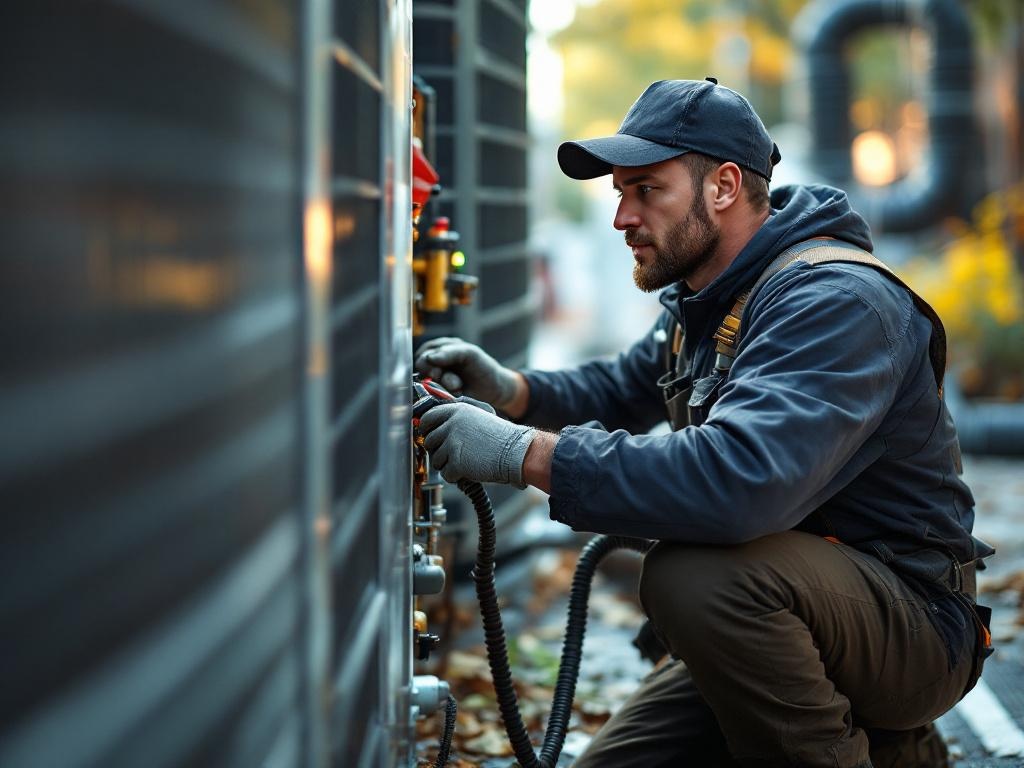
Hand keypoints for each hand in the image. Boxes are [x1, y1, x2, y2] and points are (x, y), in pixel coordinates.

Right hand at [414, 337, 521, 410]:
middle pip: (422, 371)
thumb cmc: (483, 367)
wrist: (495, 389)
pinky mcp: (440, 394)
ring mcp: (437, 379)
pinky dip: (444, 395)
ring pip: (427, 384)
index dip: (427, 365)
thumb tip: (428, 358)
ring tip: (459, 387)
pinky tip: (457, 394)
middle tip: (455, 383)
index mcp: (440, 348)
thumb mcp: (469, 353)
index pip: (423, 355)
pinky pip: (432, 395)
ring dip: (443, 387)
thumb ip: (449, 352)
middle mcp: (435, 363)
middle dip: (437, 377)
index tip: (437, 373)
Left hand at [418, 402, 535, 487]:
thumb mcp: (478, 414)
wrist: (516, 452)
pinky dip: (456, 477)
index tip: (431, 436)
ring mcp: (453, 443)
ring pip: (436, 460)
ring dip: (448, 465)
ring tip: (467, 460)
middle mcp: (452, 424)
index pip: (427, 418)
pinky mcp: (456, 462)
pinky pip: (445, 474)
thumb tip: (429, 420)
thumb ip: (455, 415)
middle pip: (429, 441)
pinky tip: (469, 470)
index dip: (427, 430)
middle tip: (456, 453)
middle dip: (439, 451)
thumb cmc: (499, 436)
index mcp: (456, 410)